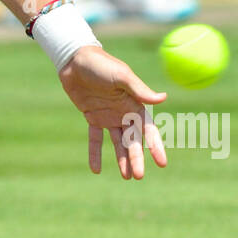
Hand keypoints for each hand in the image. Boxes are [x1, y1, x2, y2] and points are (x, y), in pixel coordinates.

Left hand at [58, 45, 167, 179]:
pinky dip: (95, 153)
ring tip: (127, 177)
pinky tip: (96, 170)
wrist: (74, 59)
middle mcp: (124, 112)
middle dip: (137, 158)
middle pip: (133, 140)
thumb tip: (163, 99)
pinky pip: (95, 139)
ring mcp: (108, 116)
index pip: (148, 129)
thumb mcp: (122, 76)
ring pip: (118, 143)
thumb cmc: (101, 64)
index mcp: (135, 103)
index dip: (155, 146)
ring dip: (122, 159)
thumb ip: (140, 90)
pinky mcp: (92, 117)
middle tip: (138, 176)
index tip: (162, 163)